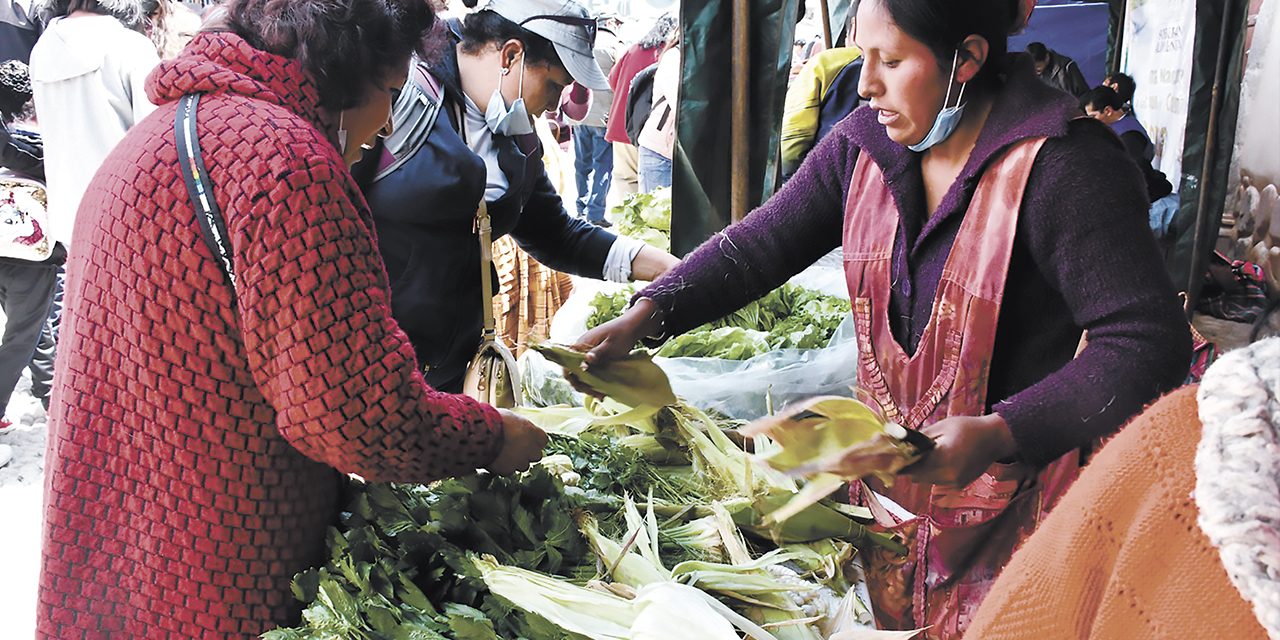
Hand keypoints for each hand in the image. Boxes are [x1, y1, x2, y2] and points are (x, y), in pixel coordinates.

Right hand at [485, 409, 548, 474]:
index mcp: (533, 432)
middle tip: (516, 449)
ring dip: (516, 462)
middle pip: (536, 455)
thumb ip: (521, 426)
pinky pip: (508, 471)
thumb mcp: (512, 417)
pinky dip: (503, 467)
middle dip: (528, 454)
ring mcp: (520, 461)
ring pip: (523, 466)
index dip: (535, 441)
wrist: (480, 432)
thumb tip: (519, 428)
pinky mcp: (508, 469)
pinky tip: (495, 459)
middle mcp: (530, 448)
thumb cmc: (495, 419)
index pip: (543, 440)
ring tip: (502, 454)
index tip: (528, 440)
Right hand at [565, 298, 664, 397]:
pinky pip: (591, 371)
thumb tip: (585, 361)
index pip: (567, 363)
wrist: (632, 326)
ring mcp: (588, 354)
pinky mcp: (595, 358)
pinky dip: (595, 381)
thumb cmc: (622, 333)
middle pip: (574, 371)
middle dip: (583, 385)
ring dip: (589, 385)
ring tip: (601, 395)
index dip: (573, 377)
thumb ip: (599, 353)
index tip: (584, 388)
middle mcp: (581, 350)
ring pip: (582, 373)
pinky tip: (603, 389)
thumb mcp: (611, 344)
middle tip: (596, 394)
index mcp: (581, 344)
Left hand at [901, 413, 1017, 487]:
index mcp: (943, 459)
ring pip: (927, 480)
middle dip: (912, 466)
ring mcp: (955, 482)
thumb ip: (918, 438)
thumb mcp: (941, 427)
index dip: (901, 464)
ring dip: (924, 470)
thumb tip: (897, 441)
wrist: (994, 438)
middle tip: (912, 452)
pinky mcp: (960, 484)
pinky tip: (944, 459)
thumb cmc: (967, 428)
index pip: (912, 468)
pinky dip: (936, 473)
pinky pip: (939, 481)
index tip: (894, 458)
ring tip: (932, 454)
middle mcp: (949, 474)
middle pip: (917, 477)